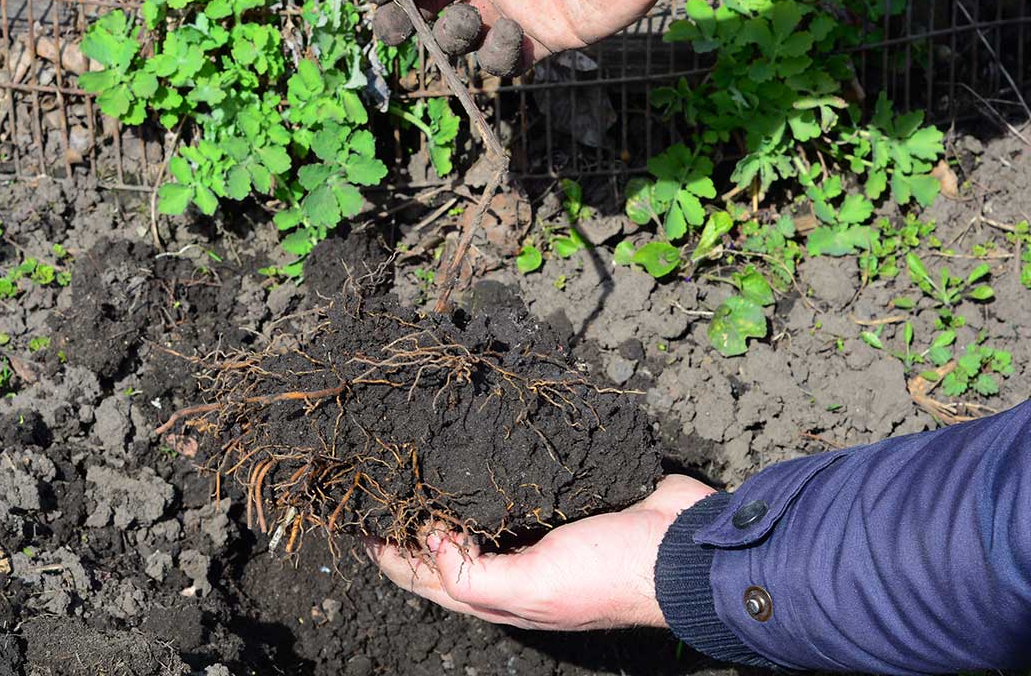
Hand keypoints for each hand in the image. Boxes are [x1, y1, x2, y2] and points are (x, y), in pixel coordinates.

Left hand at [366, 475, 714, 630]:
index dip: (384, 549)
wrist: (684, 545)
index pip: (422, 575)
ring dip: (439, 487)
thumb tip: (429, 538)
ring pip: (470, 508)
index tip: (351, 514)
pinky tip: (465, 441)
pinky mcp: (558, 495)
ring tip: (408, 454)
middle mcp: (509, 563)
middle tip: (372, 475)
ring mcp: (534, 529)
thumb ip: (475, 575)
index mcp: (498, 594)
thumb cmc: (611, 572)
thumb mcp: (535, 587)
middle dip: (404, 516)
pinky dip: (481, 467)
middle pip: (439, 542)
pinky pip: (508, 481)